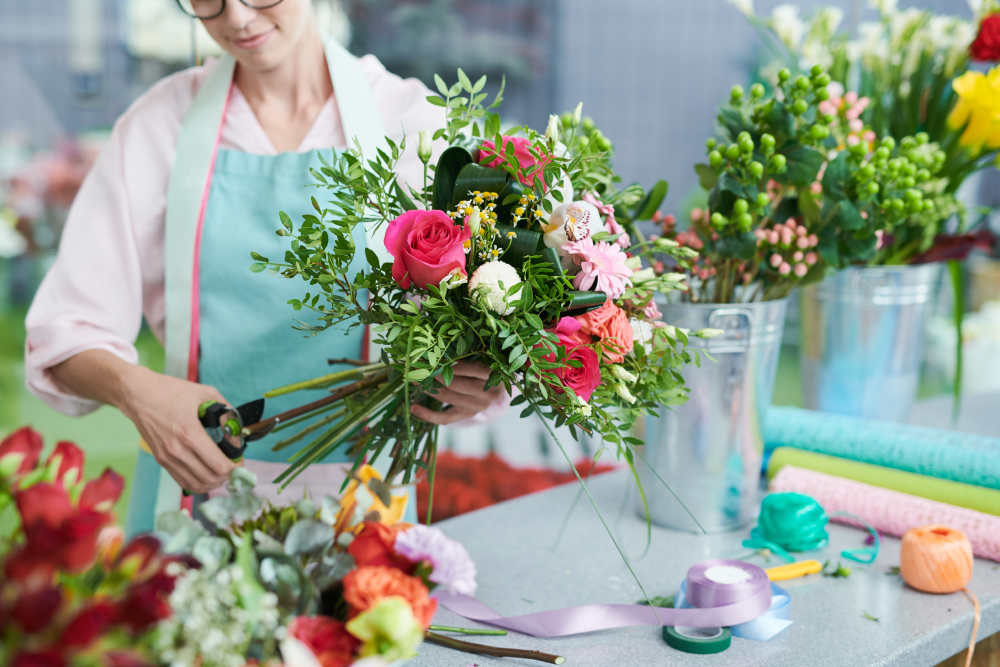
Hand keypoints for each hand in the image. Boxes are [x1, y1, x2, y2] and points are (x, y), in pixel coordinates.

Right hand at [118, 365, 237, 492]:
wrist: (137, 394)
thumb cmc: (171, 391)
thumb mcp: (205, 393)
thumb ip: (226, 410)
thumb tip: (238, 426)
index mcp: (190, 434)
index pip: (218, 465)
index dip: (235, 468)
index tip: (241, 464)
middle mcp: (177, 450)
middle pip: (210, 478)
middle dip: (227, 477)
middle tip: (234, 468)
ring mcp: (167, 457)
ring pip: (196, 484)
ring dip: (213, 483)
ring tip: (222, 473)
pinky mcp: (160, 459)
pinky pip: (182, 481)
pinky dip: (197, 483)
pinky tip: (206, 475)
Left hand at [410, 361, 504, 425]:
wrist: (497, 385)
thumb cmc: (486, 364)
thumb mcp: (482, 356)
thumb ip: (465, 353)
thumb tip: (435, 349)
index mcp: (494, 375)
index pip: (471, 368)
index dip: (450, 363)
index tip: (432, 356)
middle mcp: (488, 394)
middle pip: (454, 384)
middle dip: (432, 374)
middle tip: (416, 366)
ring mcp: (478, 406)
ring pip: (447, 398)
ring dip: (427, 388)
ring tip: (412, 380)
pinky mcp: (468, 415)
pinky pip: (446, 418)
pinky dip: (428, 415)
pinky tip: (414, 408)